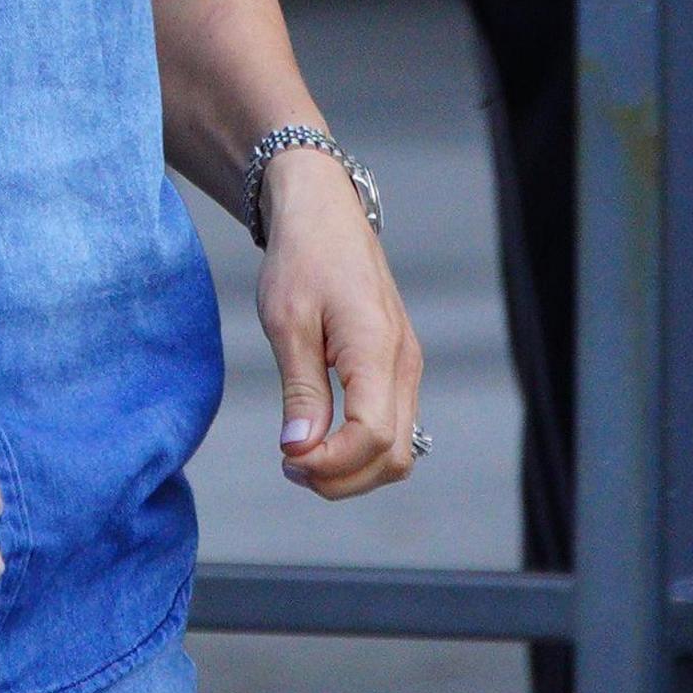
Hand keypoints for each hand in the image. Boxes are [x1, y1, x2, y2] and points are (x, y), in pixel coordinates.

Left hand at [259, 152, 423, 497]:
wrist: (325, 213)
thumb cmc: (302, 258)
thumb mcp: (287, 321)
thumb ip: (300, 390)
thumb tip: (300, 450)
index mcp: (378, 349)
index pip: (374, 437)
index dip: (332, 464)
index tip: (287, 459)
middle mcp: (404, 363)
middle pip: (394, 457)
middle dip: (342, 478)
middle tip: (289, 465)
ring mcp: (406, 366)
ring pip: (399, 450)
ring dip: (353, 470)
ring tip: (300, 456)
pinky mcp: (397, 367)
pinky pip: (393, 426)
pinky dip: (361, 449)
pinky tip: (321, 437)